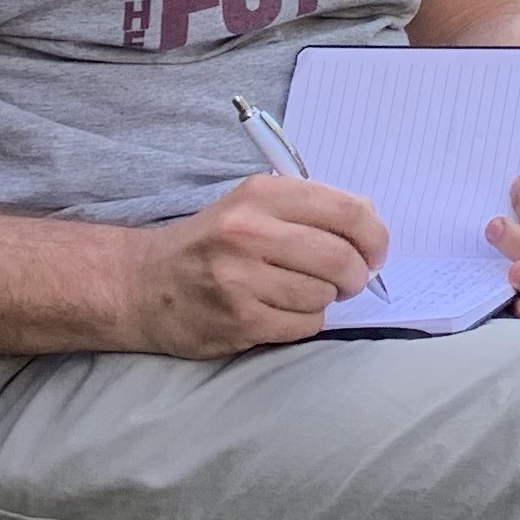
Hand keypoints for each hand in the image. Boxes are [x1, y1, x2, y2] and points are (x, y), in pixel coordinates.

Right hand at [126, 174, 388, 357]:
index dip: (375, 236)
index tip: (376, 252)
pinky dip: (303, 321)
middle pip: (341, 257)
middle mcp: (249, 232)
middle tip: (349, 280)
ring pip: (324, 294)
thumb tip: (371, 221)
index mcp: (262, 194)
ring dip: (325, 298)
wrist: (142, 283)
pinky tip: (280, 310)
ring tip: (301, 292)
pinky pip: (302, 325)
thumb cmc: (212, 243)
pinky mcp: (237, 320)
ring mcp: (240, 279)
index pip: (347, 210)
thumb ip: (311, 207)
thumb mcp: (255, 205)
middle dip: (356, 274)